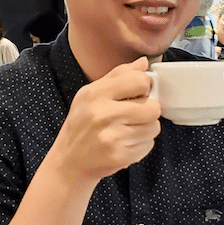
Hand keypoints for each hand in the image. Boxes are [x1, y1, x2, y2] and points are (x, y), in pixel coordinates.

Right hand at [48, 57, 160, 184]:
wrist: (69, 162)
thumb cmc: (81, 125)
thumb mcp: (90, 94)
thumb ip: (118, 75)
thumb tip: (144, 62)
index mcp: (96, 94)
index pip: (139, 81)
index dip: (145, 86)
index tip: (139, 92)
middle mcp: (104, 114)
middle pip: (153, 107)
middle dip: (149, 110)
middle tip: (137, 113)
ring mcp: (113, 137)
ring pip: (154, 127)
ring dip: (146, 128)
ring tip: (129, 129)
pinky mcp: (121, 156)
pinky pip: (148, 145)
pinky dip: (141, 144)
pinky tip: (126, 143)